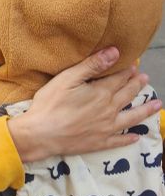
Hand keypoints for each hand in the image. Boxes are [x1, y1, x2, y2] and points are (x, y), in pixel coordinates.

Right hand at [8, 47, 161, 161]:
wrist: (41, 135)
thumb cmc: (50, 104)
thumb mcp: (68, 79)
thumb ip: (92, 65)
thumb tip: (114, 52)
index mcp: (101, 93)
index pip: (119, 79)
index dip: (127, 71)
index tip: (135, 66)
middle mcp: (109, 110)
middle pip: (127, 95)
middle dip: (137, 85)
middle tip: (145, 79)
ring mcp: (106, 128)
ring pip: (131, 118)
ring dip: (145, 110)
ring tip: (156, 105)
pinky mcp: (99, 143)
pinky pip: (119, 141)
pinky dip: (129, 139)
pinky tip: (136, 138)